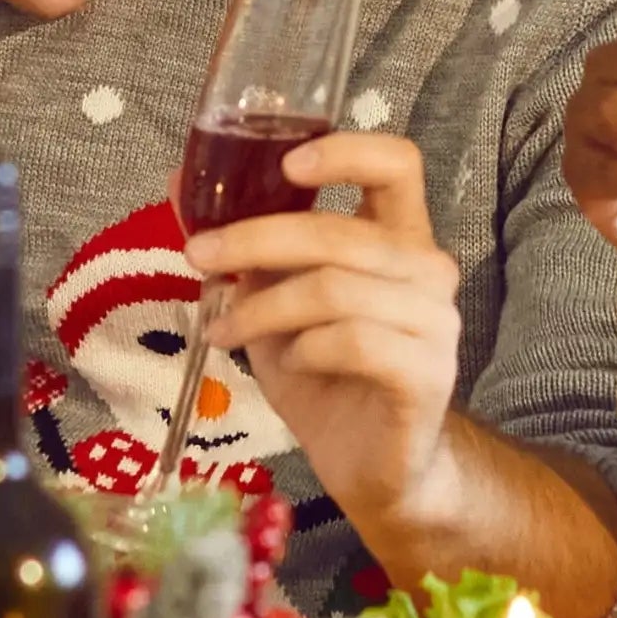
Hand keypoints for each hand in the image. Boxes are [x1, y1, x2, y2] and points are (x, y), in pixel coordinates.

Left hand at [192, 132, 466, 521]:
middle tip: (198, 257)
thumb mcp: (271, 303)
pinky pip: (354, 341)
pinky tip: (288, 364)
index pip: (396, 163)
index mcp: (397, 237)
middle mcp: (427, 269)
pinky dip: (304, 349)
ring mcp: (435, 321)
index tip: (285, 166)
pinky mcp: (427, 372)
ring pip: (336, 289)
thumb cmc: (323, 375)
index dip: (345, 150)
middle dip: (255, 239)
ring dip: (264, 307)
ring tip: (225, 330)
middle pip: (340, 232)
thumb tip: (181, 183)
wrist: (373, 467)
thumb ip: (243, 249)